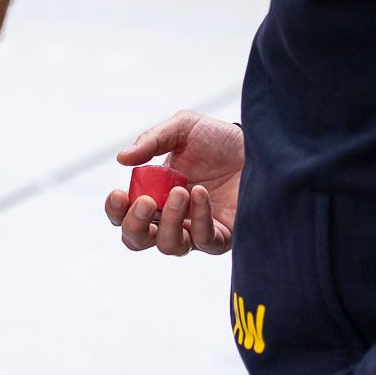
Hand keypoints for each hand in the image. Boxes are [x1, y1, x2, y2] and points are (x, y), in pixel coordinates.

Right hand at [104, 111, 241, 254]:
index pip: (124, 215)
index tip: (119, 193)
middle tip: (144, 200)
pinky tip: (201, 193)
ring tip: (180, 191)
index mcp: (154, 194)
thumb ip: (151, 140)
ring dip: (168, 221)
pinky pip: (203, 240)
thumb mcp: (183, 128)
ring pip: (169, 246)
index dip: (116, 210)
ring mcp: (195, 230)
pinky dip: (198, 219)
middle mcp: (171, 217)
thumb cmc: (219, 139)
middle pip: (138, 240)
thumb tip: (121, 159)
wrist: (259, 144)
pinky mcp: (222, 237)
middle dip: (135, 224)